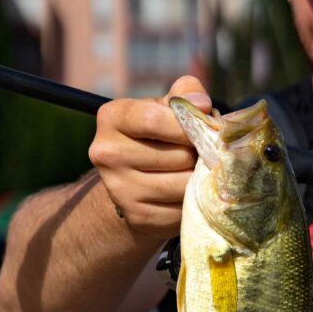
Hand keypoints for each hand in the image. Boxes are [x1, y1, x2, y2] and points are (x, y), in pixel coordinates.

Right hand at [88, 75, 211, 238]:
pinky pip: (182, 208)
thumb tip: (202, 104)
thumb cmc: (158, 134)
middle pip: (178, 155)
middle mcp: (107, 153)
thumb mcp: (166, 106)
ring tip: (196, 170)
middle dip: (199, 154)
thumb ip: (185, 94)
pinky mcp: (137, 216)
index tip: (205, 128)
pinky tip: (187, 191)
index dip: (189, 125)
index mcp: (112, 117)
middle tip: (201, 152)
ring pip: (183, 184)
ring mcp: (119, 189)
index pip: (154, 120)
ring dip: (200, 178)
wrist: (134, 181)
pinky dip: (194, 200)